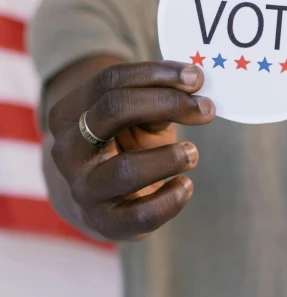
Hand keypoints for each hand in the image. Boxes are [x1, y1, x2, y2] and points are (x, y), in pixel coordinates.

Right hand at [47, 61, 214, 240]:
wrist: (104, 196)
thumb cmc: (125, 142)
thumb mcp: (135, 116)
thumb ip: (156, 100)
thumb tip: (191, 91)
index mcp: (71, 112)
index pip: (111, 80)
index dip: (157, 74)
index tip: (195, 77)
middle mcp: (69, 149)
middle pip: (113, 110)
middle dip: (166, 103)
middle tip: (206, 109)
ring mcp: (83, 188)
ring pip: (126, 169)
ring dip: (169, 158)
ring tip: (193, 153)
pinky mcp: (105, 222)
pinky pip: (141, 216)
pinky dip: (170, 200)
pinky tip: (185, 185)